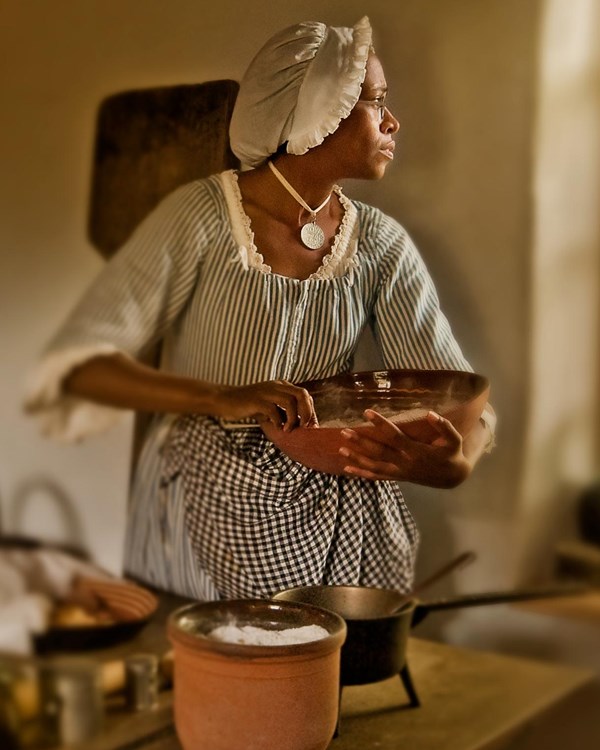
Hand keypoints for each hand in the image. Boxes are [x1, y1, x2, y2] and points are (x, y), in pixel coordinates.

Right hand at [214, 380, 317, 430]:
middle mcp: (276, 386)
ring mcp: (266, 392)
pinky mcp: (257, 401)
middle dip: (307, 412)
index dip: (310, 410)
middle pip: (302, 394)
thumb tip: (301, 422)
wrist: (225, 399)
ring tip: (287, 429)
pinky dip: (278, 421)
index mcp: (281, 385)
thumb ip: (283, 409)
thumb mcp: (269, 404)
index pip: (304, 394)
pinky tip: (276, 427)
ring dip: (292, 418)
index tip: (310, 425)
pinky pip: (274, 410)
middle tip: (303, 426)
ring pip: (290, 401)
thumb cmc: (248, 405)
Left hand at [339, 409, 471, 487]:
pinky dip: (362, 473)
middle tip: (345, 432)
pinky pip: (377, 476)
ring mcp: (400, 472)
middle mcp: (405, 463)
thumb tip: (431, 413)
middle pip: (379, 452)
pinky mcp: (398, 477)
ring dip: (357, 459)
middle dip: (361, 442)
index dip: (380, 424)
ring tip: (340, 449)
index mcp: (416, 451)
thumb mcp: (454, 440)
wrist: (453, 478)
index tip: (366, 412)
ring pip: (374, 466)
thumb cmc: (452, 454)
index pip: (394, 435)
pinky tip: (347, 469)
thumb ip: (444, 426)